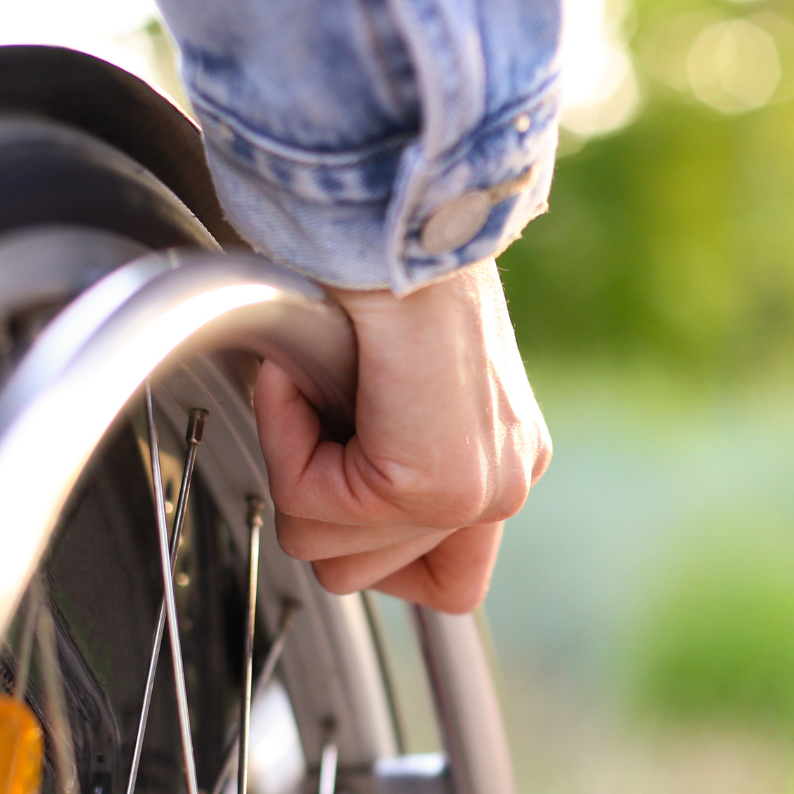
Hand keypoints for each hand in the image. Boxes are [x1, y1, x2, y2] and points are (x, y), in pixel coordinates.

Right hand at [254, 260, 550, 613]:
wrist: (391, 210)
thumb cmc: (375, 269)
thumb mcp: (390, 383)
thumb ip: (378, 455)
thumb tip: (314, 508)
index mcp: (503, 462)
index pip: (446, 583)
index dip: (364, 540)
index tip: (338, 465)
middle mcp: (506, 482)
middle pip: (366, 577)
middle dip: (315, 503)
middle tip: (323, 410)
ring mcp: (478, 489)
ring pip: (329, 556)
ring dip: (297, 465)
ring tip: (321, 385)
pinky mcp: (433, 482)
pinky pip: (312, 509)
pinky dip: (287, 438)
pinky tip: (307, 376)